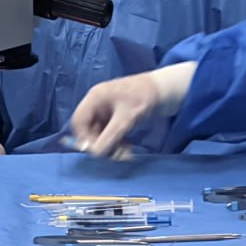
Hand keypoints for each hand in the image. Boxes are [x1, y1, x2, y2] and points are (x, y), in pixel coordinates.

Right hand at [68, 63, 196, 158]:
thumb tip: (95, 153)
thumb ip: (109, 137)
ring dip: (110, 146)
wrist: (166, 90)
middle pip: (89, 129)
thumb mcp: (126, 119)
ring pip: (100, 134)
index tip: (97, 151)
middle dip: (101, 144)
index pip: (79, 120)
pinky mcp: (117, 117)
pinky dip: (116, 142)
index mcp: (95, 97)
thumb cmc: (144, 98)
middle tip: (117, 155)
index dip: (84, 137)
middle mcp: (98, 103)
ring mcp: (107, 110)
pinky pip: (110, 134)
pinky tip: (127, 148)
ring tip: (126, 154)